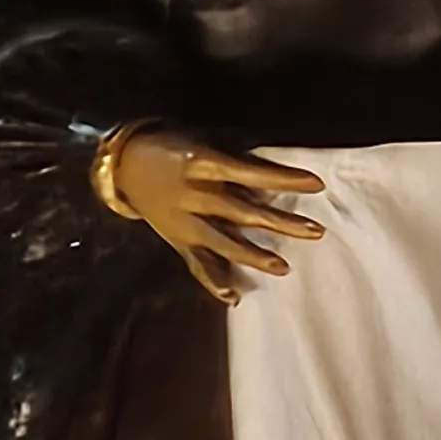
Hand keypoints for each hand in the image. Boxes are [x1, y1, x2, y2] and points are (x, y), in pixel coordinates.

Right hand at [107, 129, 329, 303]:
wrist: (123, 164)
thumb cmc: (172, 147)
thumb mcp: (202, 143)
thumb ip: (234, 159)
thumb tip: (274, 172)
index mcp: (202, 163)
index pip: (251, 172)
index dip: (283, 178)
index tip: (317, 184)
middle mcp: (193, 194)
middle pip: (243, 211)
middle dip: (280, 222)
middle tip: (315, 231)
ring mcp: (183, 221)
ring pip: (222, 243)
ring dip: (253, 256)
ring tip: (283, 268)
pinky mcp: (177, 240)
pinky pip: (197, 263)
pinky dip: (214, 280)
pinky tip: (233, 296)